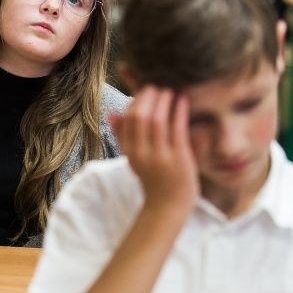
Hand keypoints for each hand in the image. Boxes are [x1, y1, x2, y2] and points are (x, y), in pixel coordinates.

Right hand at [109, 86, 198, 213]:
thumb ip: (122, 136)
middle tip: (157, 85)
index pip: (128, 119)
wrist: (167, 208)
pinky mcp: (179, 159)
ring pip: (157, 121)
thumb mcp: (133, 158)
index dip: (136, 101)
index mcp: (130, 151)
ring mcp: (161, 156)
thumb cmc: (152, 180)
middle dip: (149, 97)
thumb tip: (110, 113)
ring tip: (169, 89)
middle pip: (140, 117)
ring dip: (163, 101)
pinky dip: (179, 111)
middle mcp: (142, 153)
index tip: (145, 89)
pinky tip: (183, 100)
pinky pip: (177, 129)